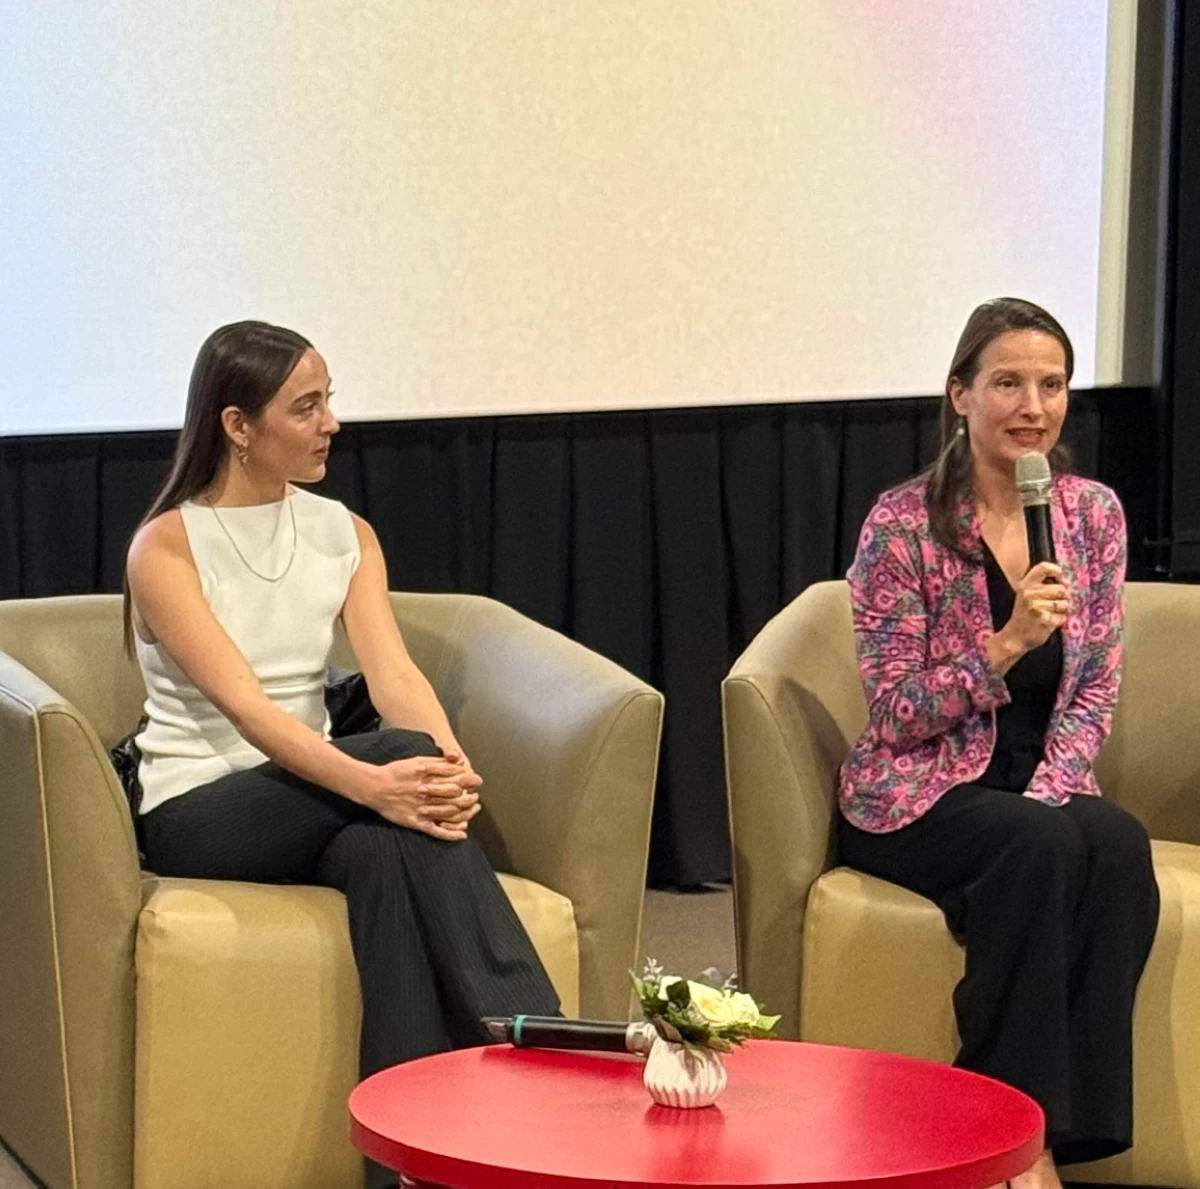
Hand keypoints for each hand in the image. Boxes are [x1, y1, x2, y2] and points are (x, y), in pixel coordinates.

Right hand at [365, 755, 482, 840]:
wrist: (374, 787)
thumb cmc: (396, 772)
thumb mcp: (417, 760)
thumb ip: (438, 762)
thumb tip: (458, 761)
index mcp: (426, 774)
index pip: (454, 776)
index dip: (469, 779)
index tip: (477, 780)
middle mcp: (424, 790)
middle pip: (454, 793)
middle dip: (470, 794)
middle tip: (476, 795)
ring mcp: (421, 808)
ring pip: (449, 812)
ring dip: (465, 811)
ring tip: (473, 808)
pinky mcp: (416, 822)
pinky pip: (436, 830)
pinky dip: (451, 834)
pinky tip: (462, 834)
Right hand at [993, 562, 1070, 659]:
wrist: (1014, 637)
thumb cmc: (1024, 615)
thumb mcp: (1026, 596)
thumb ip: (1042, 586)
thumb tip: (1067, 582)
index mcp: (1025, 585)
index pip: (1043, 568)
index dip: (1057, 571)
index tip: (1060, 578)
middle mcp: (1030, 594)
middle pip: (1061, 588)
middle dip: (1064, 596)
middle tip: (1057, 604)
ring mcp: (1037, 607)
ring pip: (1065, 603)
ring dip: (1064, 610)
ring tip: (1052, 614)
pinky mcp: (1045, 620)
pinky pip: (1063, 617)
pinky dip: (1060, 621)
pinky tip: (1050, 623)